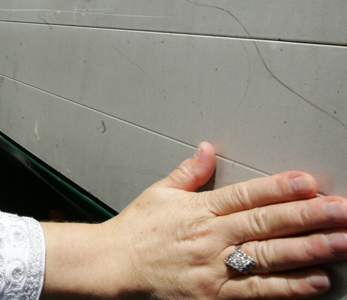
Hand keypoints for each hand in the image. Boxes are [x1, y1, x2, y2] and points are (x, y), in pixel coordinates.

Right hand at [41, 142, 346, 298]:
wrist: (112, 265)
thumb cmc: (135, 231)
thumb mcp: (159, 193)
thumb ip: (189, 173)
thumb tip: (208, 149)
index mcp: (200, 209)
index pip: (247, 195)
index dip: (279, 187)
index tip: (308, 181)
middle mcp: (211, 236)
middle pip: (266, 223)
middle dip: (307, 215)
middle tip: (339, 208)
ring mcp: (215, 266)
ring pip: (269, 255)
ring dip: (308, 248)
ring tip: (339, 240)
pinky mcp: (215, 294)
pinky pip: (258, 290)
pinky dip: (289, 286)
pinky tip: (316, 279)